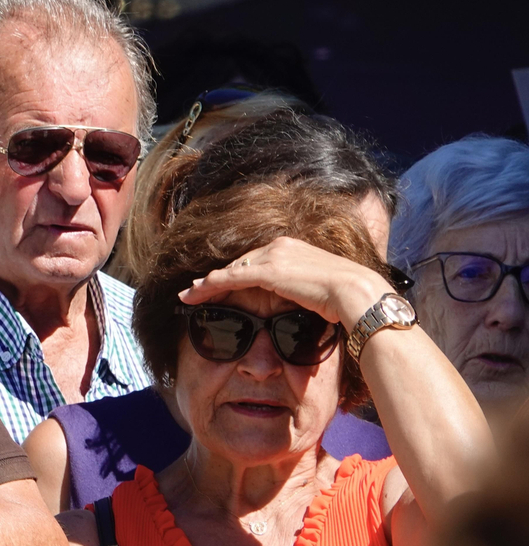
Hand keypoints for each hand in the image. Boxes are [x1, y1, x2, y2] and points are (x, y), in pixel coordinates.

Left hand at [179, 236, 391, 325]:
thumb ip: (306, 287)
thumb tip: (304, 299)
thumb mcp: (322, 287)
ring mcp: (272, 257)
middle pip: (240, 264)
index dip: (237, 273)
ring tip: (188, 295)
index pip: (257, 260)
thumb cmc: (347, 297)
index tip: (224, 283)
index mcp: (294, 247)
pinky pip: (230, 279)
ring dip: (207, 284)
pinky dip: (210, 287)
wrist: (357, 293)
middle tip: (197, 290)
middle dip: (218, 277)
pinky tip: (195, 294)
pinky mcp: (267, 272)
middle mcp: (280, 246)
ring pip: (230, 270)